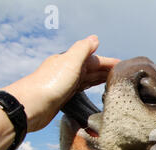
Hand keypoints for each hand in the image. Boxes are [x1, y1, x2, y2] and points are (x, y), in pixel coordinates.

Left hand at [2, 35, 119, 131]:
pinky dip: (90, 89)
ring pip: (88, 80)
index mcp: (70, 60)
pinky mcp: (64, 97)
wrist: (31, 106)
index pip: (95, 59)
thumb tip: (95, 39)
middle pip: (92, 69)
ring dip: (100, 80)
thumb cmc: (50, 83)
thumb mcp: (70, 61)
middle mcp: (68, 70)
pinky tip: (94, 93)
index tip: (124, 66)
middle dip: (107, 71)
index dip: (109, 62)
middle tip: (123, 77)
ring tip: (114, 84)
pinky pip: (81, 90)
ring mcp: (66, 84)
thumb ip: (83, 49)